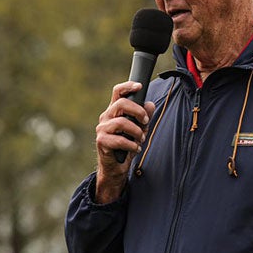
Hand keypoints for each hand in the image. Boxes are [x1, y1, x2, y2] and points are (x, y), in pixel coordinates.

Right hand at [94, 81, 154, 203]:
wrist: (116, 166)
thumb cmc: (127, 144)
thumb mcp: (140, 128)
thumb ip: (145, 116)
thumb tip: (150, 105)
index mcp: (114, 110)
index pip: (117, 92)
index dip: (128, 86)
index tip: (140, 86)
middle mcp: (106, 117)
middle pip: (121, 104)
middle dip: (137, 111)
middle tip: (146, 121)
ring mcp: (102, 129)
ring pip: (121, 122)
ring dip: (136, 131)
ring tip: (141, 139)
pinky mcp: (101, 141)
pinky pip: (119, 140)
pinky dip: (132, 144)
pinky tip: (136, 148)